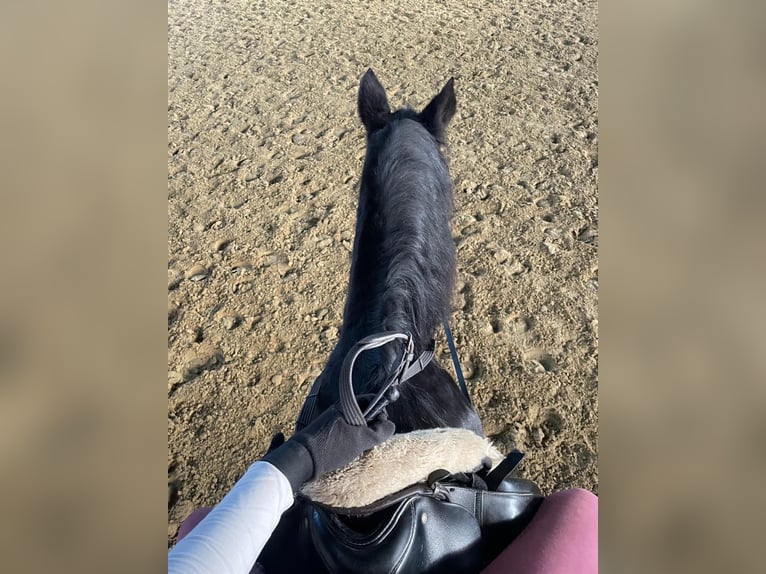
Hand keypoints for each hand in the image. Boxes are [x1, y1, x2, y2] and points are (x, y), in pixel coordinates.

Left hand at [263, 403, 394, 491]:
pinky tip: (348, 452)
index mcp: (346, 406)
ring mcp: (331, 422)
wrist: (301, 460)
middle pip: (363, 413)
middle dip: (371, 425)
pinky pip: (344, 433)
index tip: (382, 424)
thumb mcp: (361, 440)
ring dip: (361, 435)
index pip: (370, 399)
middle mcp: (338, 411)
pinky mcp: (325, 434)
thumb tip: (391, 425)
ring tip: (360, 448)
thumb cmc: (332, 447)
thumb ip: (379, 432)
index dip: (380, 410)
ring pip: (354, 425)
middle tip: (372, 439)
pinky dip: (350, 441)